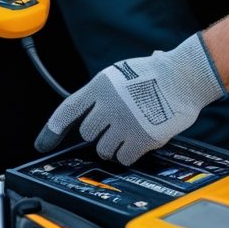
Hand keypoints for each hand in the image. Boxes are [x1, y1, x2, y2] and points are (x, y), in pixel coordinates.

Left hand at [34, 34, 225, 164]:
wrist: (185, 77)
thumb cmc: (161, 71)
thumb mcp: (127, 69)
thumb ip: (111, 86)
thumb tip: (102, 99)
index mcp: (100, 86)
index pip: (68, 110)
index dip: (52, 128)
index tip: (43, 143)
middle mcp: (107, 105)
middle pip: (88, 133)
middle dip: (99, 134)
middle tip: (115, 128)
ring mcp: (123, 123)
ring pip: (104, 149)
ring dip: (114, 147)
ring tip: (129, 134)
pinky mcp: (139, 139)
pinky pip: (123, 157)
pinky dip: (128, 155)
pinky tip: (138, 143)